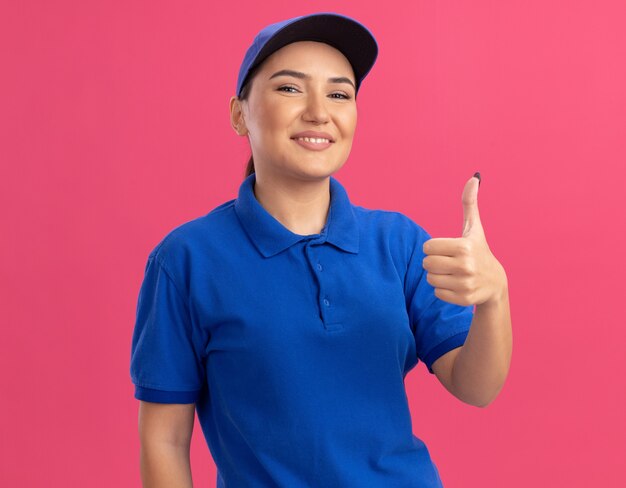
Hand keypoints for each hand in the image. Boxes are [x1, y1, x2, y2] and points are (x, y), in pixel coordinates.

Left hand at [422, 174, 506, 306]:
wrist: (495, 283)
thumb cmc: (478, 250)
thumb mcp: (474, 227)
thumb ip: (469, 203)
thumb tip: (474, 177)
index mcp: (464, 246)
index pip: (427, 247)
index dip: (434, 247)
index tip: (447, 249)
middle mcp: (465, 266)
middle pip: (426, 263)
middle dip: (434, 262)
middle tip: (448, 262)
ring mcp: (465, 284)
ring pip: (430, 279)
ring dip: (437, 276)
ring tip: (452, 273)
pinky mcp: (463, 299)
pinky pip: (437, 293)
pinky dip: (443, 290)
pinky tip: (456, 285)